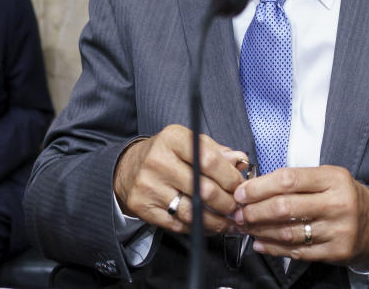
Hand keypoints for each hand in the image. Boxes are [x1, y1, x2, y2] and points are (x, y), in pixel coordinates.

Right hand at [113, 124, 248, 235]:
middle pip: (203, 189)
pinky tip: (208, 226)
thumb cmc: (166, 154)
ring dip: (216, 221)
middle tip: (236, 208)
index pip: (209, 160)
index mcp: (173, 139)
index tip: (239, 187)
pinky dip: (197, 228)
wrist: (129, 168)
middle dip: (226, 203)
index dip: (230, 177)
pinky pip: (178, 225)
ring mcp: (149, 185)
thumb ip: (216, 152)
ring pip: (192, 212)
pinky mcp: (143, 207)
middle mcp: (158, 161)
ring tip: (227, 222)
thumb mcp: (189, 142)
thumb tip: (240, 161)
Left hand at [233, 165, 368, 267]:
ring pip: (288, 232)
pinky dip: (273, 248)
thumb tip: (255, 187)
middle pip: (285, 207)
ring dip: (260, 231)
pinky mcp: (335, 252)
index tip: (241, 192)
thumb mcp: (327, 177)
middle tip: (238, 213)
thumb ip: (297, 180)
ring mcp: (337, 230)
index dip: (260, 187)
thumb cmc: (343, 196)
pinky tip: (260, 243)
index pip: (289, 180)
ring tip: (245, 227)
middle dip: (254, 211)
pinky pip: (297, 252)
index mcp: (333, 179)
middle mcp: (337, 204)